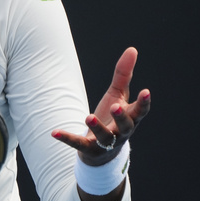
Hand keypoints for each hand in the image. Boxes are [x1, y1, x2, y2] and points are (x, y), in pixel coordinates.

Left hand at [53, 46, 150, 163]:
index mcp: (130, 118)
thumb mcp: (118, 95)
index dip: (144, 103)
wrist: (102, 151)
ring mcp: (106, 143)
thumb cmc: (113, 118)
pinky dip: (67, 138)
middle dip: (121, 117)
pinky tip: (54, 132)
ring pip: (104, 137)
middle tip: (115, 106)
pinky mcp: (89, 149)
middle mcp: (121, 132)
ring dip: (97, 127)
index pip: (140, 112)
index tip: (145, 92)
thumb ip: (123, 74)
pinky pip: (78, 144)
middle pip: (126, 126)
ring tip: (89, 117)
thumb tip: (132, 49)